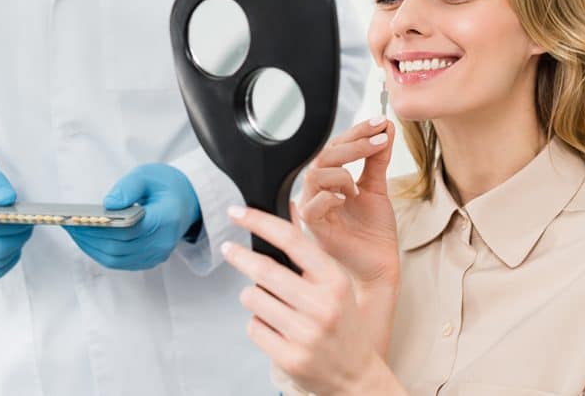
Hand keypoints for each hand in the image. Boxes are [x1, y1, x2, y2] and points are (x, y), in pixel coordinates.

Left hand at [64, 163, 200, 270]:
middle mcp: (162, 242)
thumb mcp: (148, 175)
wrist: (188, 202)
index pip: (128, 230)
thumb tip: (108, 203)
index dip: (101, 227)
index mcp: (166, 218)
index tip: (78, 218)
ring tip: (73, 231)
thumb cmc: (166, 186)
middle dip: (89, 237)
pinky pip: (119, 262)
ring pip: (115, 258)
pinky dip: (99, 252)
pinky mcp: (149, 260)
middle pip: (118, 247)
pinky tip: (87, 238)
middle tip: (68, 223)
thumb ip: (129, 186)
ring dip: (91, 247)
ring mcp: (156, 255)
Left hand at [222, 206, 403, 394]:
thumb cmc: (343, 324)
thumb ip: (309, 252)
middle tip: (229, 248)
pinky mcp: (290, 357)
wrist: (356, 375)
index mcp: (335, 281)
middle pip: (264, 270)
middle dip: (239, 256)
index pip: (291, 240)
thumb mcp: (335, 283)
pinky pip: (254, 327)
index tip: (237, 214)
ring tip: (269, 303)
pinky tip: (275, 327)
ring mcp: (306, 334)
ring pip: (253, 298)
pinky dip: (258, 323)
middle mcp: (322, 306)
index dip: (259, 222)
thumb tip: (287, 210)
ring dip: (252, 295)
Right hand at [297, 117, 397, 288]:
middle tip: (379, 139)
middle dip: (353, 144)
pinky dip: (331, 197)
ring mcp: (313, 208)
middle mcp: (319, 191)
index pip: (335, 146)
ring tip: (360, 185)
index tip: (379, 123)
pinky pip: (312, 205)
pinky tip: (349, 197)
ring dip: (342, 172)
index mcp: (331, 180)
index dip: (356, 132)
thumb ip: (377, 159)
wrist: (379, 265)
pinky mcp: (313, 228)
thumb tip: (386, 128)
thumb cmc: (374, 232)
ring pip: (315, 175)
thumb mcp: (378, 188)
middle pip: (324, 156)